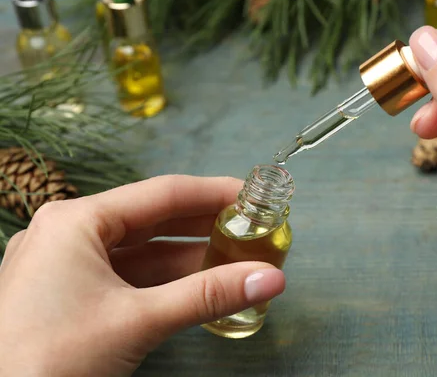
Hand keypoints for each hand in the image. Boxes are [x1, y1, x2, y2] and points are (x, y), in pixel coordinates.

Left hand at [0, 176, 285, 376]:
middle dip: (203, 226)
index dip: (213, 193)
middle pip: (151, 220)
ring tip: (235, 257)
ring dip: (187, 257)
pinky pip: (125, 277)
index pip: (161, 194)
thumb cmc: (49, 361)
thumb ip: (208, 296)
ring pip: (140, 252)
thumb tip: (270, 280)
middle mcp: (67, 234)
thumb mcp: (138, 321)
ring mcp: (63, 266)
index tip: (252, 197)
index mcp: (75, 221)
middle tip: (250, 227)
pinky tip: (198, 284)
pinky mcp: (66, 297)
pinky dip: (163, 281)